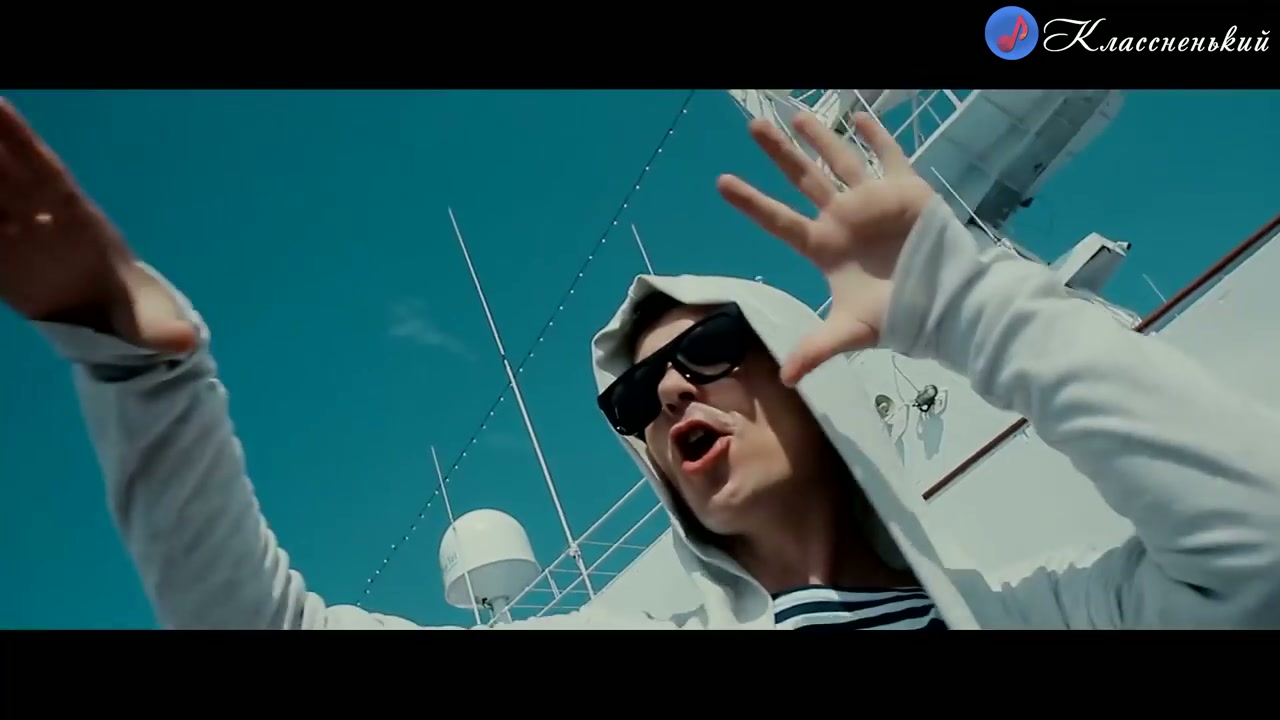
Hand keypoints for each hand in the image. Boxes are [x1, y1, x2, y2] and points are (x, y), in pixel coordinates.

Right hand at [0, 98, 195, 353]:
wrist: (112, 319)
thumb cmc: (131, 312)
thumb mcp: (147, 326)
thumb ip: (162, 332)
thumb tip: (186, 343)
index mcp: (80, 222)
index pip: (46, 175)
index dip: (22, 142)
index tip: (0, 106)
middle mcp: (46, 215)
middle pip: (8, 170)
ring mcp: (20, 227)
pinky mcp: (3, 247)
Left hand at [716, 111, 936, 386]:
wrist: (948, 304)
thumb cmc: (898, 316)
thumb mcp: (851, 332)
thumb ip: (817, 349)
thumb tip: (785, 379)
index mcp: (825, 246)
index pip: (779, 220)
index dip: (752, 202)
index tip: (722, 182)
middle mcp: (843, 219)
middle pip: (804, 179)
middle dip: (780, 153)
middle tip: (754, 126)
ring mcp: (872, 201)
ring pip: (840, 161)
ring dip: (820, 137)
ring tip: (796, 114)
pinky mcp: (905, 190)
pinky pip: (888, 156)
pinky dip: (876, 136)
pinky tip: (860, 115)